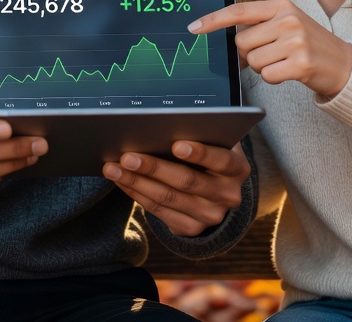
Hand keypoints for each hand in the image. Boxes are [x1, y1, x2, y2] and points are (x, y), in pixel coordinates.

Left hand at [103, 140, 249, 236]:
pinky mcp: (191, 228)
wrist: (220, 190)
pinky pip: (159, 211)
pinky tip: (122, 181)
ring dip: (136, 182)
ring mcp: (210, 216)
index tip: (175, 145)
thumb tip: (162, 123)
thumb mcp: (216, 141)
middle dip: (154, 168)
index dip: (199, 153)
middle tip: (127, 156)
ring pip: (167, 198)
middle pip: (187, 181)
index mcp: (237, 168)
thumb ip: (200, 133)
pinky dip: (137, 194)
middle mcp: (227, 195)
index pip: (221, 160)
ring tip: (113, 168)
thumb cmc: (212, 152)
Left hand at [190, 0, 351, 99]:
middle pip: (242, 42)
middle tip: (271, 54)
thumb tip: (228, 42)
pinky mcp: (300, 64)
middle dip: (249, 54)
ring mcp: (295, 41)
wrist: (345, 65)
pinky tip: (290, 72)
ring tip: (284, 62)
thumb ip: (259, 28)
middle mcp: (288, 19)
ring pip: (253, 61)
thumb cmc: (309, 45)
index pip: (239, 10)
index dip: (214, 20)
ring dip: (263, 67)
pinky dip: (274, 78)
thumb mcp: (287, 26)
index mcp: (281, 6)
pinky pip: (267, 75)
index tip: (193, 27)